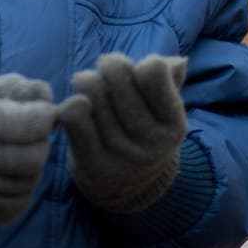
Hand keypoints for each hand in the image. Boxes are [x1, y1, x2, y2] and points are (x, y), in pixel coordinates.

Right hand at [0, 73, 55, 226]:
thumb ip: (16, 88)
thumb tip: (48, 94)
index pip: (37, 123)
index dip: (43, 113)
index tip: (37, 110)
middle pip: (37, 156)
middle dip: (39, 142)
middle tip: (27, 133)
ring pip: (31, 181)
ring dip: (32, 166)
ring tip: (15, 151)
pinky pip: (19, 204)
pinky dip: (21, 189)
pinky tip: (9, 173)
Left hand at [57, 53, 186, 212]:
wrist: (126, 185)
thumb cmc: (143, 128)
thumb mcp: (163, 107)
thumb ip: (170, 79)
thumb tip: (176, 62)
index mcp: (174, 123)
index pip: (153, 72)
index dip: (137, 64)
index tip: (133, 72)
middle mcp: (151, 142)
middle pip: (117, 76)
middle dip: (108, 66)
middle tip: (105, 73)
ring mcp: (121, 155)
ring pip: (92, 93)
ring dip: (86, 82)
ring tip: (88, 88)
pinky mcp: (92, 164)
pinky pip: (74, 117)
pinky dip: (70, 104)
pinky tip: (75, 107)